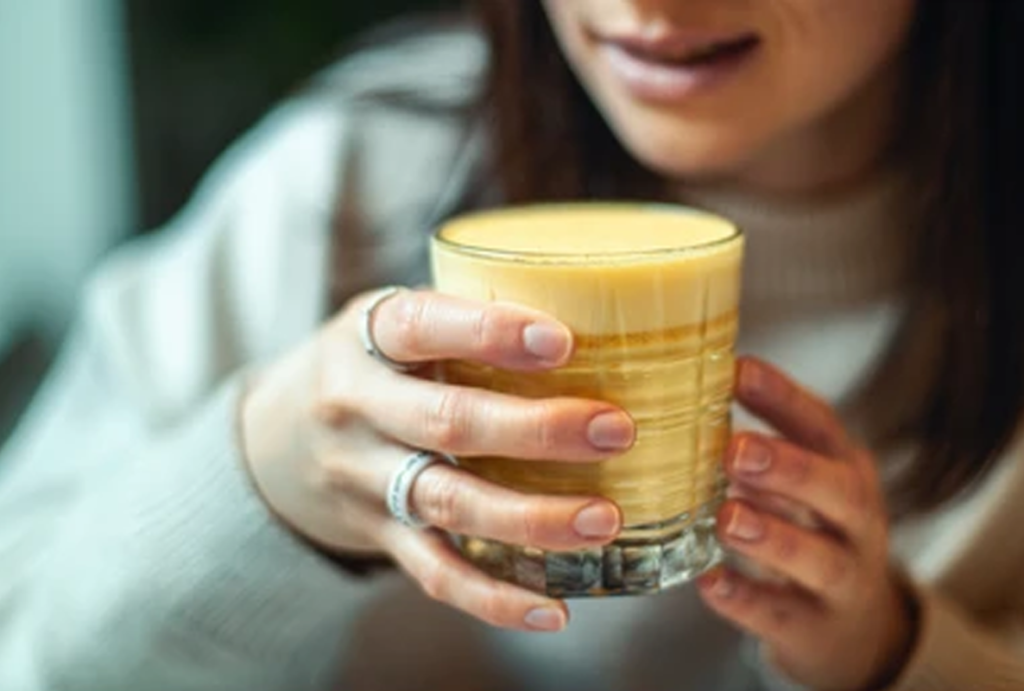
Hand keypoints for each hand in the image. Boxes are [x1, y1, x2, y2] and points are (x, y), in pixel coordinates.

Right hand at [241, 288, 633, 632]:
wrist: (275, 440)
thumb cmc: (369, 366)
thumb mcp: (390, 322)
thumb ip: (463, 319)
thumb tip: (598, 313)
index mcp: (364, 339)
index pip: (421, 327)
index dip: (488, 332)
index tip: (560, 341)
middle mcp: (356, 409)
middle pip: (446, 422)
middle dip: (535, 429)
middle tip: (614, 430)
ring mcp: (362, 479)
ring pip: (447, 503)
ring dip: (530, 516)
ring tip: (603, 517)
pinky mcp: (377, 535)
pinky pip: (434, 573)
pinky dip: (493, 597)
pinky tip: (552, 609)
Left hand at [698, 357, 916, 690]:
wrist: (857, 630)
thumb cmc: (809, 532)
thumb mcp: (800, 484)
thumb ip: (754, 450)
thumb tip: (673, 397)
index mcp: (844, 469)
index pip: (822, 426)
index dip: (783, 398)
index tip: (739, 369)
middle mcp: (856, 522)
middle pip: (837, 491)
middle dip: (789, 468)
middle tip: (736, 448)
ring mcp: (843, 580)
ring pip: (818, 558)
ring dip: (772, 536)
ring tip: (727, 517)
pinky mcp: (816, 630)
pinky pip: (783, 616)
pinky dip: (746, 601)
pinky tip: (710, 582)